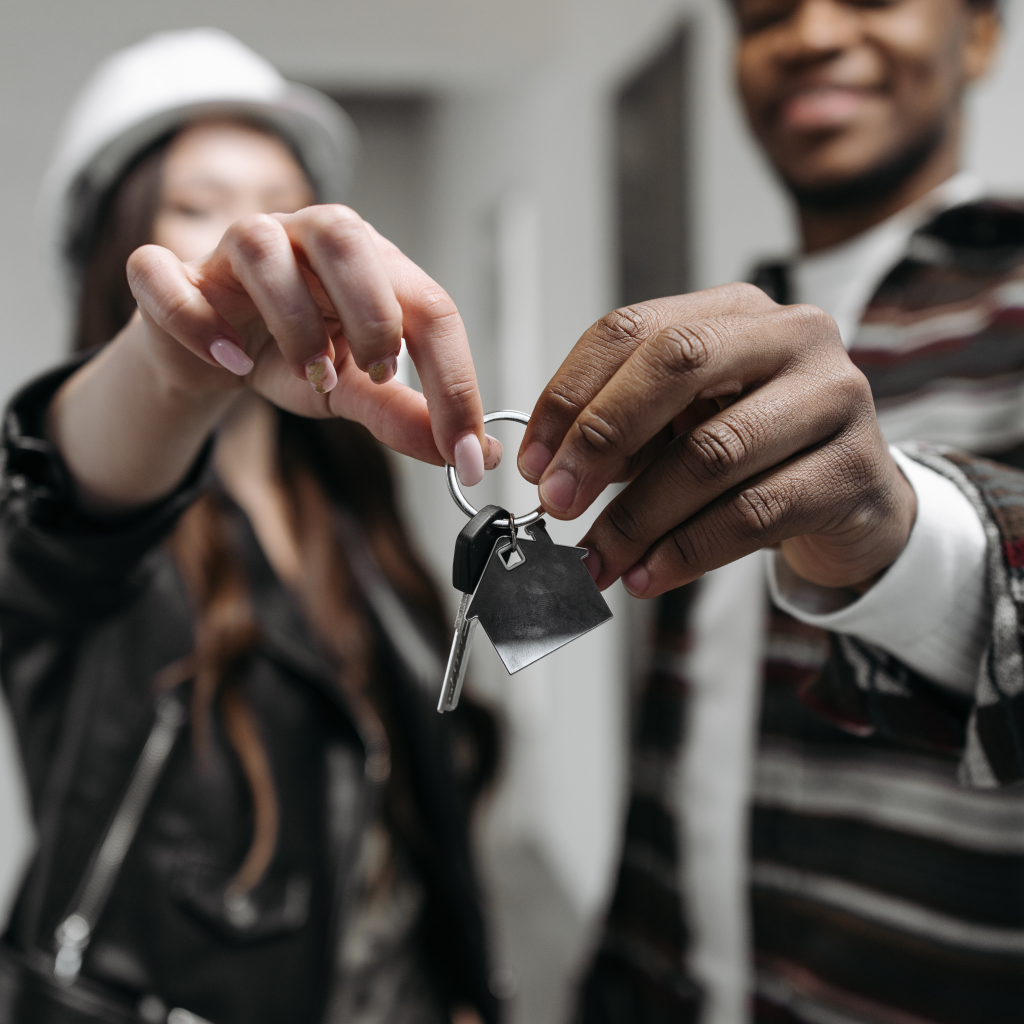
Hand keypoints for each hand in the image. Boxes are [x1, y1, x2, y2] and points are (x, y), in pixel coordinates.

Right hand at [127, 205, 485, 471]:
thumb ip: (404, 415)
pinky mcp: (171, 277)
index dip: (454, 381)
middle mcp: (305, 240)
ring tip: (313, 374)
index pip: (428, 304)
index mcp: (367, 263)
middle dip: (373, 313)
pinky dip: (196, 321)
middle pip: (345, 236)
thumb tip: (472, 455)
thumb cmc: (295, 356)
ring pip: (258, 244)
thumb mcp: (356, 391)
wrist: (215, 354)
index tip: (465, 453)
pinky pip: (164, 277)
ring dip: (292, 319)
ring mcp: (234, 249)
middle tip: (380, 375)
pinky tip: (231, 362)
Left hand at [518, 283, 915, 597]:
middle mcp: (791, 337)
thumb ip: (626, 435)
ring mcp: (833, 397)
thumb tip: (552, 473)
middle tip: (557, 503)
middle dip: (601, 439)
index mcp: (735, 312)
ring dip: (638, 516)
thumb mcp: (685, 428)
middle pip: (677, 365)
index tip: (533, 460)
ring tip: (598, 559)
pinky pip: (752, 512)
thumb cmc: (759, 457)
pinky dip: (686, 551)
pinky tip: (648, 574)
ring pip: (712, 451)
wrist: (855, 504)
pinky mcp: (852, 469)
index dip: (571, 394)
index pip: (633, 329)